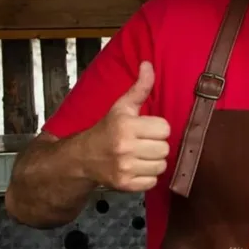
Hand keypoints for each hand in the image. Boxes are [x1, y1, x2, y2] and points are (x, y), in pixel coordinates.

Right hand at [82, 61, 170, 191]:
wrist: (82, 157)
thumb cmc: (107, 129)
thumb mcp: (122, 106)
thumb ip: (140, 87)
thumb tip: (148, 64)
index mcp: (126, 125)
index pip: (165, 129)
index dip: (157, 128)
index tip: (145, 129)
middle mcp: (125, 147)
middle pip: (165, 148)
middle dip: (156, 145)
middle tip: (142, 143)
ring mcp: (125, 168)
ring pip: (161, 165)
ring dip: (153, 161)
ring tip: (140, 155)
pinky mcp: (125, 184)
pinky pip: (153, 181)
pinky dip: (147, 177)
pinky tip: (136, 168)